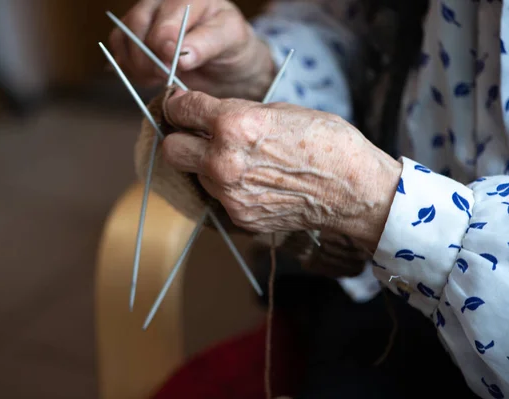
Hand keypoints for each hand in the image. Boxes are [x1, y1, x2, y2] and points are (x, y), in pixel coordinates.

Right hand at [109, 0, 274, 99]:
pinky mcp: (134, 38)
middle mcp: (162, 2)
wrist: (227, 62)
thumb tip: (181, 56)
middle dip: (148, 57)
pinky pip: (119, 52)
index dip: (164, 43)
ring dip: (137, 65)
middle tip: (164, 77)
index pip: (165, 17)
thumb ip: (207, 44)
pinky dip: (130, 69)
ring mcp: (145, 18)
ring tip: (159, 78)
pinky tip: (150, 78)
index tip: (171, 66)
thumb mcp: (230, 41)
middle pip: (138, 25)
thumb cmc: (231, 46)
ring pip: (123, 38)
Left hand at [162, 90, 402, 250]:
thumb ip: (238, 113)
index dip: (178, 105)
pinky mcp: (239, 216)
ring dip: (206, 165)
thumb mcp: (281, 110)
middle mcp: (224, 162)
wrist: (354, 191)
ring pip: (195, 175)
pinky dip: (227, 188)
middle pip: (171, 150)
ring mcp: (229, 194)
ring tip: (239, 161)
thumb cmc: (326, 142)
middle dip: (180, 139)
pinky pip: (218, 197)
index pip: (181, 110)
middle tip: (195, 135)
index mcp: (234, 125)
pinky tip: (254, 181)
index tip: (180, 107)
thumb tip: (210, 116)